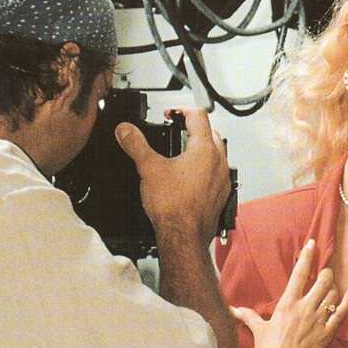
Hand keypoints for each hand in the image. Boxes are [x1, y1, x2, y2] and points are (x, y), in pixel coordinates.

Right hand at [115, 108, 229, 246]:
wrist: (183, 237)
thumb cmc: (173, 207)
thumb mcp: (149, 168)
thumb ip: (136, 144)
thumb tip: (125, 130)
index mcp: (205, 150)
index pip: (199, 116)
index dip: (182, 110)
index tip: (171, 114)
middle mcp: (219, 163)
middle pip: (211, 133)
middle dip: (194, 129)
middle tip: (178, 131)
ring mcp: (223, 180)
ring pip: (217, 154)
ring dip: (202, 149)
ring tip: (183, 154)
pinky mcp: (221, 196)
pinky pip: (217, 175)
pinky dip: (206, 170)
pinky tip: (191, 179)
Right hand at [233, 239, 347, 347]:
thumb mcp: (257, 330)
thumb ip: (247, 316)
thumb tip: (232, 310)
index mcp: (286, 304)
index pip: (299, 273)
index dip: (307, 256)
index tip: (312, 243)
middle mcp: (304, 309)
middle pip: (323, 280)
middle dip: (325, 272)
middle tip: (324, 272)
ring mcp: (318, 322)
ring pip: (333, 294)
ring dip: (333, 287)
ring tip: (330, 287)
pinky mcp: (327, 334)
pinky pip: (342, 312)